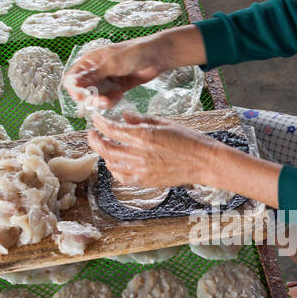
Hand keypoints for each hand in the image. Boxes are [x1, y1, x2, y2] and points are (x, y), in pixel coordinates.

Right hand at [62, 23, 207, 112]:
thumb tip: (74, 85)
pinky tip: (120, 96)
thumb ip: (93, 75)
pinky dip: (111, 101)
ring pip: (95, 97)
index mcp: (89, 61)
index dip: (74, 89)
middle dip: (92, 98)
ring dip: (103, 101)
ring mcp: (105, 80)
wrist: (157, 56)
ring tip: (115, 98)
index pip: (71, 78)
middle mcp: (94, 71)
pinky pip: (107, 99)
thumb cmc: (134, 53)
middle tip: (104, 101)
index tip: (82, 96)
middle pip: (83, 90)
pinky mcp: (116, 88)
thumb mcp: (112, 63)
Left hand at [88, 111, 224, 187]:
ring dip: (104, 154)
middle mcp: (139, 153)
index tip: (95, 118)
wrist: (204, 162)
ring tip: (104, 147)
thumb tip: (124, 116)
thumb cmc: (189, 139)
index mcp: (144, 135)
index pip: (111, 129)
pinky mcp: (145, 181)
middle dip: (95, 140)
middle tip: (92, 134)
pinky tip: (116, 164)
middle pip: (106, 148)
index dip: (99, 123)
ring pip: (111, 163)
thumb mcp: (165, 123)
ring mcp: (141, 170)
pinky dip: (115, 170)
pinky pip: (122, 177)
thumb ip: (142, 120)